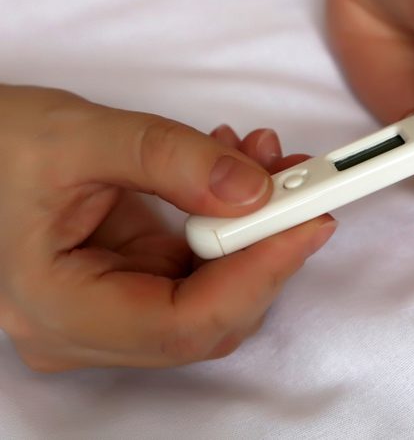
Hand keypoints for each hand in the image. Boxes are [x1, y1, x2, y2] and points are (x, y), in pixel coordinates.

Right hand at [0, 86, 335, 370]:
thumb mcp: (80, 136)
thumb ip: (169, 159)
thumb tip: (253, 190)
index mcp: (56, 307)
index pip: (182, 324)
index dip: (258, 275)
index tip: (306, 221)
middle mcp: (84, 326)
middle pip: (209, 315)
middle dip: (266, 244)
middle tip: (304, 183)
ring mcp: (109, 306)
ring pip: (212, 291)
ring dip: (254, 226)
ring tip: (266, 157)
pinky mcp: (127, 279)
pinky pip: (198, 265)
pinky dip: (229, 219)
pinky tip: (236, 168)